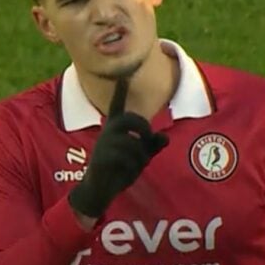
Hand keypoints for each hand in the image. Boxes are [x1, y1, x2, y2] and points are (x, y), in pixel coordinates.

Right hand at [68, 79, 168, 218]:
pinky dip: (133, 167)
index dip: (120, 91)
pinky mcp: (102, 158)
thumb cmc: (119, 170)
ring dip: (141, 157)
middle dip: (144, 129)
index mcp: (115, 128)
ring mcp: (104, 144)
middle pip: (132, 119)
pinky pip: (126, 158)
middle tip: (147, 139)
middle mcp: (108, 132)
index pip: (118, 106)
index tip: (123, 75)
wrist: (99, 189)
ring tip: (136, 166)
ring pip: (133, 143)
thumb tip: (164, 137)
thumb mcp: (139, 157)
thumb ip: (152, 146)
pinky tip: (127, 174)